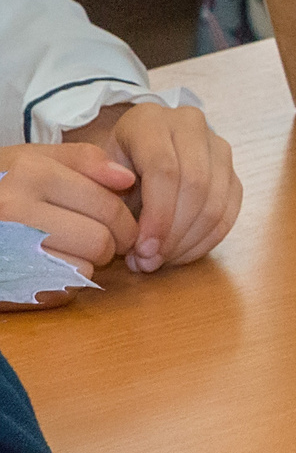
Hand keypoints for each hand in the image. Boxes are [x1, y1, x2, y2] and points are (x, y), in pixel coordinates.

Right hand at [0, 144, 137, 278]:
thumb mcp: (29, 159)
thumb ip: (81, 161)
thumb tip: (128, 179)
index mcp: (29, 173)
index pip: (110, 206)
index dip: (123, 220)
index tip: (117, 223)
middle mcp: (16, 210)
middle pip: (102, 241)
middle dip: (109, 243)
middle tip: (97, 240)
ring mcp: (8, 250)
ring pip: (85, 269)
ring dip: (85, 263)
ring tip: (63, 249)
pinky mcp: (7, 284)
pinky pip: (60, 293)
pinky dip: (62, 283)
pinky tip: (45, 267)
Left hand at [71, 104, 240, 271]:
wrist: (129, 152)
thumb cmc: (107, 167)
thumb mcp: (93, 176)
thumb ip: (108, 202)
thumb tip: (137, 239)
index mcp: (150, 121)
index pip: (164, 169)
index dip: (157, 215)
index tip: (142, 250)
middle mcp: (190, 125)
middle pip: (196, 185)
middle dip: (174, 232)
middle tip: (151, 261)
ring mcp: (217, 146)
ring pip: (217, 201)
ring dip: (190, 241)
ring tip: (162, 261)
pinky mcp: (232, 171)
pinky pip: (230, 212)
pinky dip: (207, 240)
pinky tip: (181, 254)